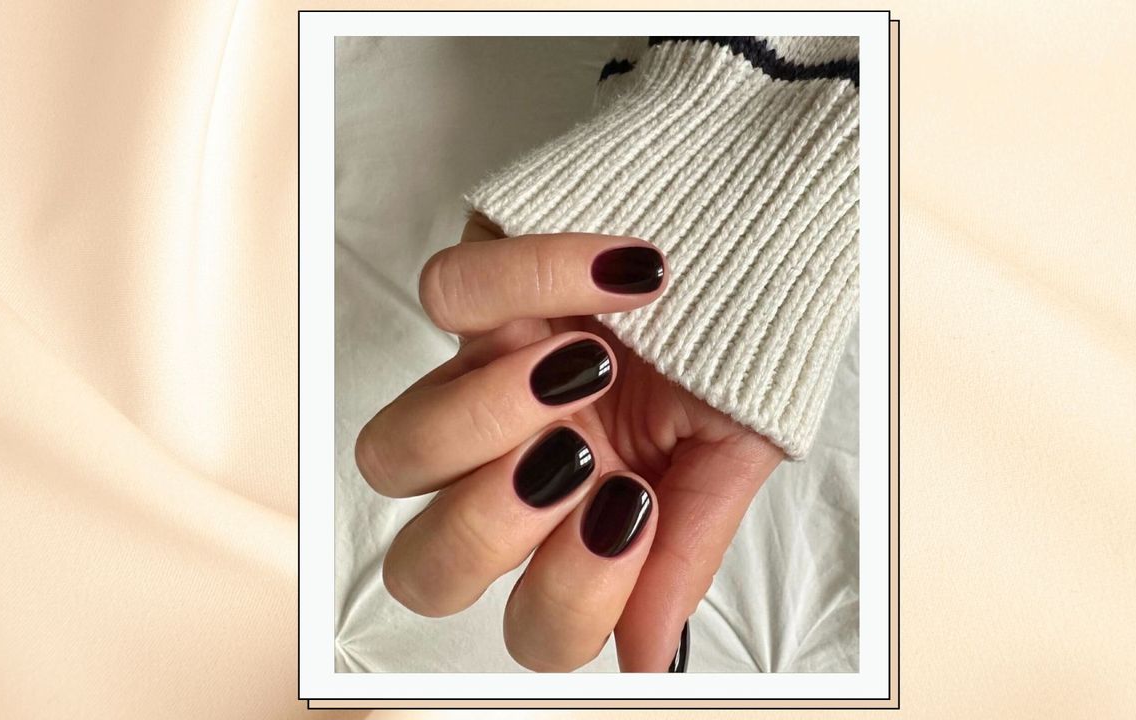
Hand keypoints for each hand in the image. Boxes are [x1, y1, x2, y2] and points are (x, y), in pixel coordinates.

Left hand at [356, 215, 783, 671]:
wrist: (744, 236)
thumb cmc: (733, 353)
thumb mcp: (727, 453)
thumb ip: (685, 554)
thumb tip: (646, 660)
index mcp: (581, 522)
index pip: (534, 626)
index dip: (574, 594)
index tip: (637, 505)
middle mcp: (512, 469)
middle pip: (423, 570)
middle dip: (488, 527)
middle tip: (575, 454)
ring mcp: (477, 384)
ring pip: (391, 454)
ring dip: (482, 415)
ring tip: (582, 363)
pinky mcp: (472, 286)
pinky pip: (450, 296)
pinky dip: (535, 277)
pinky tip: (622, 276)